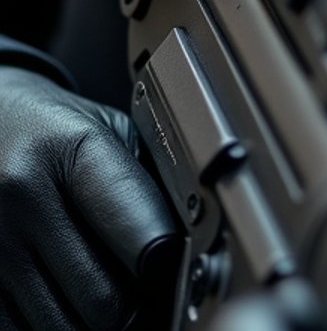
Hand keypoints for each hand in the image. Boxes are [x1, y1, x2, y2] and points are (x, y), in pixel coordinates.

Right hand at [0, 65, 178, 329]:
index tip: (179, 268)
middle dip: (134, 306)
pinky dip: (56, 324)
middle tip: (145, 290)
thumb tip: (187, 252)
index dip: (168, 265)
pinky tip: (65, 295)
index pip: (140, 235)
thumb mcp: (107, 132)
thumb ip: (145, 185)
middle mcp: (24, 196)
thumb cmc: (54, 130)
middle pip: (103, 301)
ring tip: (104, 288)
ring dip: (95, 323)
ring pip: (65, 329)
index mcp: (71, 149)